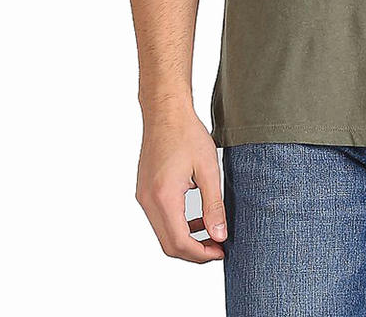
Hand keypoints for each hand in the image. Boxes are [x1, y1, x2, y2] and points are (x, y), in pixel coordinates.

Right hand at [135, 104, 226, 262]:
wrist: (166, 112)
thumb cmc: (187, 134)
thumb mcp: (208, 169)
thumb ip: (214, 205)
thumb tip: (220, 235)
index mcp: (164, 198)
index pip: (179, 242)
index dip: (201, 254)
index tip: (221, 251)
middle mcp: (148, 201)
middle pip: (168, 244)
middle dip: (194, 252)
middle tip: (218, 248)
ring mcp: (143, 197)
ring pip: (163, 233)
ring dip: (186, 239)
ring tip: (212, 234)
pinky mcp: (145, 191)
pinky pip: (160, 219)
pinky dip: (178, 225)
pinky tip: (197, 218)